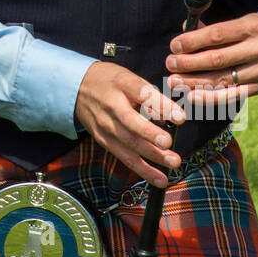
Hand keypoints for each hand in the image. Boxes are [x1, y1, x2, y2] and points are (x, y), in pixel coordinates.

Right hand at [73, 62, 185, 187]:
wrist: (76, 87)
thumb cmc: (111, 82)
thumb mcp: (130, 78)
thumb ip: (151, 96)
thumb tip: (175, 116)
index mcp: (121, 84)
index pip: (142, 93)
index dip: (160, 105)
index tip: (180, 117)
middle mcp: (111, 105)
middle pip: (130, 122)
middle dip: (150, 134)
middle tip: (168, 143)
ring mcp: (105, 125)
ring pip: (129, 143)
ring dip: (152, 156)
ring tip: (173, 162)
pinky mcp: (104, 140)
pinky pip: (124, 157)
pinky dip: (143, 169)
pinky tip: (159, 178)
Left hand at [164, 12, 257, 102]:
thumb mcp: (242, 21)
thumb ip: (213, 28)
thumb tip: (185, 31)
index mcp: (252, 27)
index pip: (217, 35)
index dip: (193, 41)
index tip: (174, 45)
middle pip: (218, 59)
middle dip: (189, 63)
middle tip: (170, 63)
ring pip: (223, 79)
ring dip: (194, 82)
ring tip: (174, 81)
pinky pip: (233, 95)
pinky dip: (211, 98)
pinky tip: (192, 96)